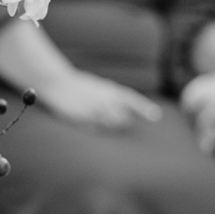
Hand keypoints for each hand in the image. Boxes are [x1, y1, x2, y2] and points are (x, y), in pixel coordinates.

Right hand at [39, 71, 162, 128]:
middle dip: (122, 122)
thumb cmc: (78, 85)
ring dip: (109, 126)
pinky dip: (96, 128)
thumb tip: (124, 108)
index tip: (156, 116)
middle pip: (124, 118)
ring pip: (112, 125)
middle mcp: (107, 101)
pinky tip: (86, 120)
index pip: (133, 100)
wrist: (58, 83)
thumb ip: (112, 96)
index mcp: (111, 90)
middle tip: (111, 119)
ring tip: (95, 118)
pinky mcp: (86, 120)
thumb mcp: (98, 86)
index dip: (145, 109)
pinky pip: (98, 130)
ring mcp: (97, 111)